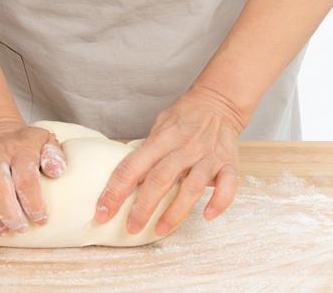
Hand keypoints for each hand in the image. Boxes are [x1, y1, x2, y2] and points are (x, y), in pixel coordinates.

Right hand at [0, 121, 66, 234]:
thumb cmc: (27, 145)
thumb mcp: (46, 142)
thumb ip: (54, 155)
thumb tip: (56, 171)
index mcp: (20, 148)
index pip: (25, 176)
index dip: (33, 201)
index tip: (40, 218)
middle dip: (9, 212)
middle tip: (20, 227)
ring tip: (2, 230)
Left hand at [94, 85, 245, 235]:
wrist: (219, 102)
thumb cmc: (184, 118)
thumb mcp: (159, 126)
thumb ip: (146, 151)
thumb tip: (124, 179)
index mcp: (162, 138)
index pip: (132, 167)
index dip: (115, 191)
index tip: (103, 212)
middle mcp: (184, 147)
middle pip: (160, 180)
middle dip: (143, 207)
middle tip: (131, 227)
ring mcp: (208, 156)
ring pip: (191, 187)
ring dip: (175, 212)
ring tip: (160, 230)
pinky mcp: (229, 163)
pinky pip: (228, 185)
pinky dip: (219, 201)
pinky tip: (207, 215)